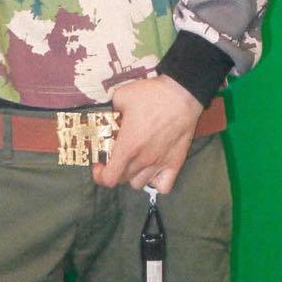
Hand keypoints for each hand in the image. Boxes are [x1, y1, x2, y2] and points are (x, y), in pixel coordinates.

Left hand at [91, 75, 204, 193]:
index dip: (100, 174)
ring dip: (132, 175)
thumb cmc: (151, 95)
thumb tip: (107, 116)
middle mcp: (143, 160)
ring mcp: (160, 164)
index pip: (109, 178)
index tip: (99, 163)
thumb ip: (110, 110)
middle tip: (115, 156)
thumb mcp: (121, 96)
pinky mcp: (175, 164)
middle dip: (114, 170)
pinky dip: (155, 182)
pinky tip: (152, 169)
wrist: (181, 95)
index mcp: (128, 146)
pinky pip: (163, 187)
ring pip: (140, 183)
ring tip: (133, 161)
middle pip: (122, 180)